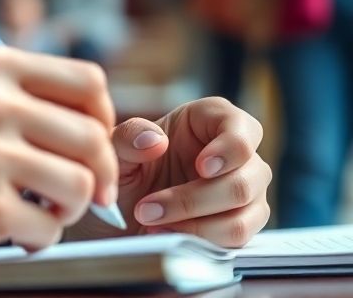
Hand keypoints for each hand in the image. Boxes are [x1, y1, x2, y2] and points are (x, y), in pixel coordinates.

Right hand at [0, 47, 118, 264]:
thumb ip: (15, 95)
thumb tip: (95, 125)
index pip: (89, 82)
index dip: (100, 119)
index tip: (89, 147)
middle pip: (94, 137)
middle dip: (98, 174)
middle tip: (81, 195)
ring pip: (81, 187)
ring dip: (64, 210)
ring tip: (31, 211)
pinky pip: (48, 231)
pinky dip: (34, 240)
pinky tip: (3, 231)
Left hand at [87, 98, 270, 246]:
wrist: (118, 213)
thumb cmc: (124, 169)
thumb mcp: (115, 147)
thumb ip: (129, 136)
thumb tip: (157, 140)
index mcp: (209, 121)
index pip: (243, 128)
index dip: (230, 149)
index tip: (202, 167)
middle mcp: (235, 155)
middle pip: (247, 179)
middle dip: (196, 199)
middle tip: (149, 208)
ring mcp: (244, 192)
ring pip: (244, 214)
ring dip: (196, 224)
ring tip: (152, 223)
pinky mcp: (241, 225)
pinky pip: (238, 239)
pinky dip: (201, 240)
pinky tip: (166, 234)